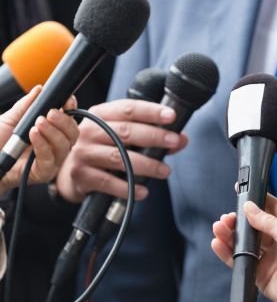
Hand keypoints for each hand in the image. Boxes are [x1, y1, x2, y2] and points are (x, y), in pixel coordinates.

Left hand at [0, 86, 78, 194]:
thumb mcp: (9, 119)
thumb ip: (25, 106)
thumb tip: (39, 89)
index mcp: (50, 131)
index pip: (69, 120)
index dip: (71, 109)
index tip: (67, 101)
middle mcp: (55, 145)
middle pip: (73, 133)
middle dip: (64, 121)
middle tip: (50, 114)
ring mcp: (52, 159)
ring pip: (65, 146)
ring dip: (53, 132)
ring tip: (37, 124)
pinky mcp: (44, 172)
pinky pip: (50, 158)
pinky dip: (43, 145)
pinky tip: (33, 135)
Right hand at [56, 99, 187, 202]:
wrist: (68, 172)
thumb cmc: (101, 149)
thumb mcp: (120, 136)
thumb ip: (151, 135)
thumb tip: (182, 139)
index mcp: (101, 114)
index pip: (128, 109)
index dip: (151, 111)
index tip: (171, 116)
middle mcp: (89, 131)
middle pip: (125, 131)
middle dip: (154, 136)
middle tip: (174, 141)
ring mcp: (83, 153)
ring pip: (119, 157)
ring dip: (146, 165)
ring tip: (165, 171)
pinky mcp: (81, 175)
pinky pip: (108, 182)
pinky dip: (128, 188)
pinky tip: (144, 192)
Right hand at [211, 193, 276, 301]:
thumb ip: (267, 221)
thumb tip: (249, 207)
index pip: (270, 208)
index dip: (256, 200)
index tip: (242, 192)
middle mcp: (276, 240)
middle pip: (251, 225)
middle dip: (238, 219)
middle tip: (228, 217)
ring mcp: (266, 256)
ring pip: (242, 241)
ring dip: (229, 233)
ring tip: (219, 227)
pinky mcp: (257, 272)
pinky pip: (238, 259)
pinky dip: (226, 251)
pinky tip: (217, 242)